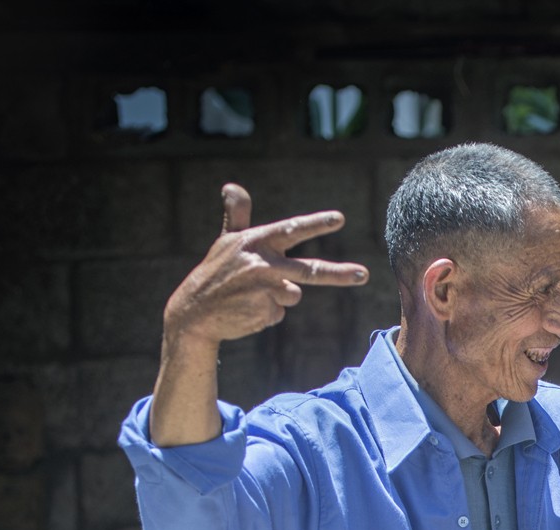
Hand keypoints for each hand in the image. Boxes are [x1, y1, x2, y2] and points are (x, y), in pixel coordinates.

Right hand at [163, 184, 368, 348]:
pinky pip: (279, 313)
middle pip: (309, 271)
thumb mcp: (227, 242)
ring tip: (251, 295)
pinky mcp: (264, 312)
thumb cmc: (217, 272)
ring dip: (277, 297)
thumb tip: (232, 186)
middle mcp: (261, 264)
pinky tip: (247, 309)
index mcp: (255, 242)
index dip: (316, 224)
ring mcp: (263, 290)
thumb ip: (237, 215)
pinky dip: (267, 313)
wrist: (195, 312)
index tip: (339, 219)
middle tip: (364, 274)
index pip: (291, 230)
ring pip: (293, 295)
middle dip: (339, 273)